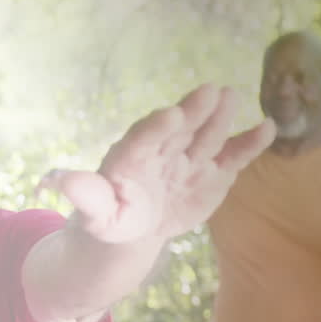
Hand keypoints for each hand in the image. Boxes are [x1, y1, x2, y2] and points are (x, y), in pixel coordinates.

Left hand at [37, 84, 275, 243]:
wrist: (135, 229)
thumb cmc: (111, 217)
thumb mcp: (96, 213)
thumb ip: (84, 195)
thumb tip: (54, 180)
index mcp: (131, 157)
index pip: (143, 139)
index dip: (155, 128)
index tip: (168, 115)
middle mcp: (163, 150)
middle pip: (179, 129)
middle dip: (192, 112)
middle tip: (208, 92)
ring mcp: (190, 159)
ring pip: (207, 135)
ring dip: (220, 117)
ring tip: (230, 96)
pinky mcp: (213, 171)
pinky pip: (233, 156)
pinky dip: (249, 143)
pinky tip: (266, 128)